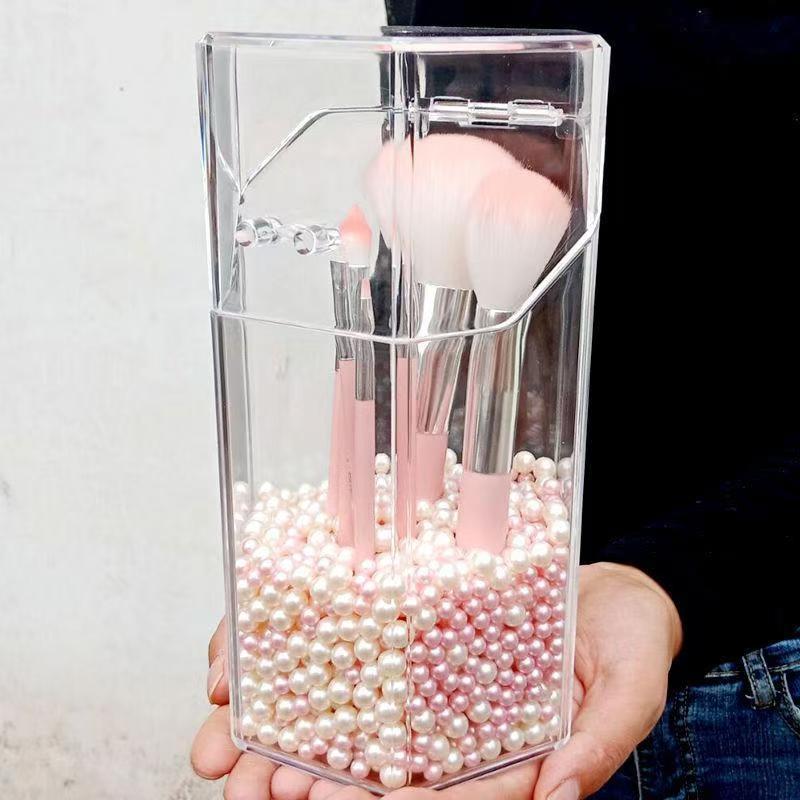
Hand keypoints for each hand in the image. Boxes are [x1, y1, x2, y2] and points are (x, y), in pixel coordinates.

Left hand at [191, 562, 680, 799]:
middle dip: (306, 783)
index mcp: (500, 758)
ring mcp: (419, 680)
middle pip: (370, 769)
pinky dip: (288, 662)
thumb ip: (603, 739)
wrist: (601, 583)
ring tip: (222, 749)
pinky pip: (340, 649)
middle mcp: (449, 729)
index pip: (440, 796)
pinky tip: (240, 673)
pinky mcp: (398, 631)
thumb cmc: (625, 636)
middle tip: (252, 788)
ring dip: (276, 734)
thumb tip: (557, 795)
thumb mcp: (630, 684)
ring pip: (339, 715)